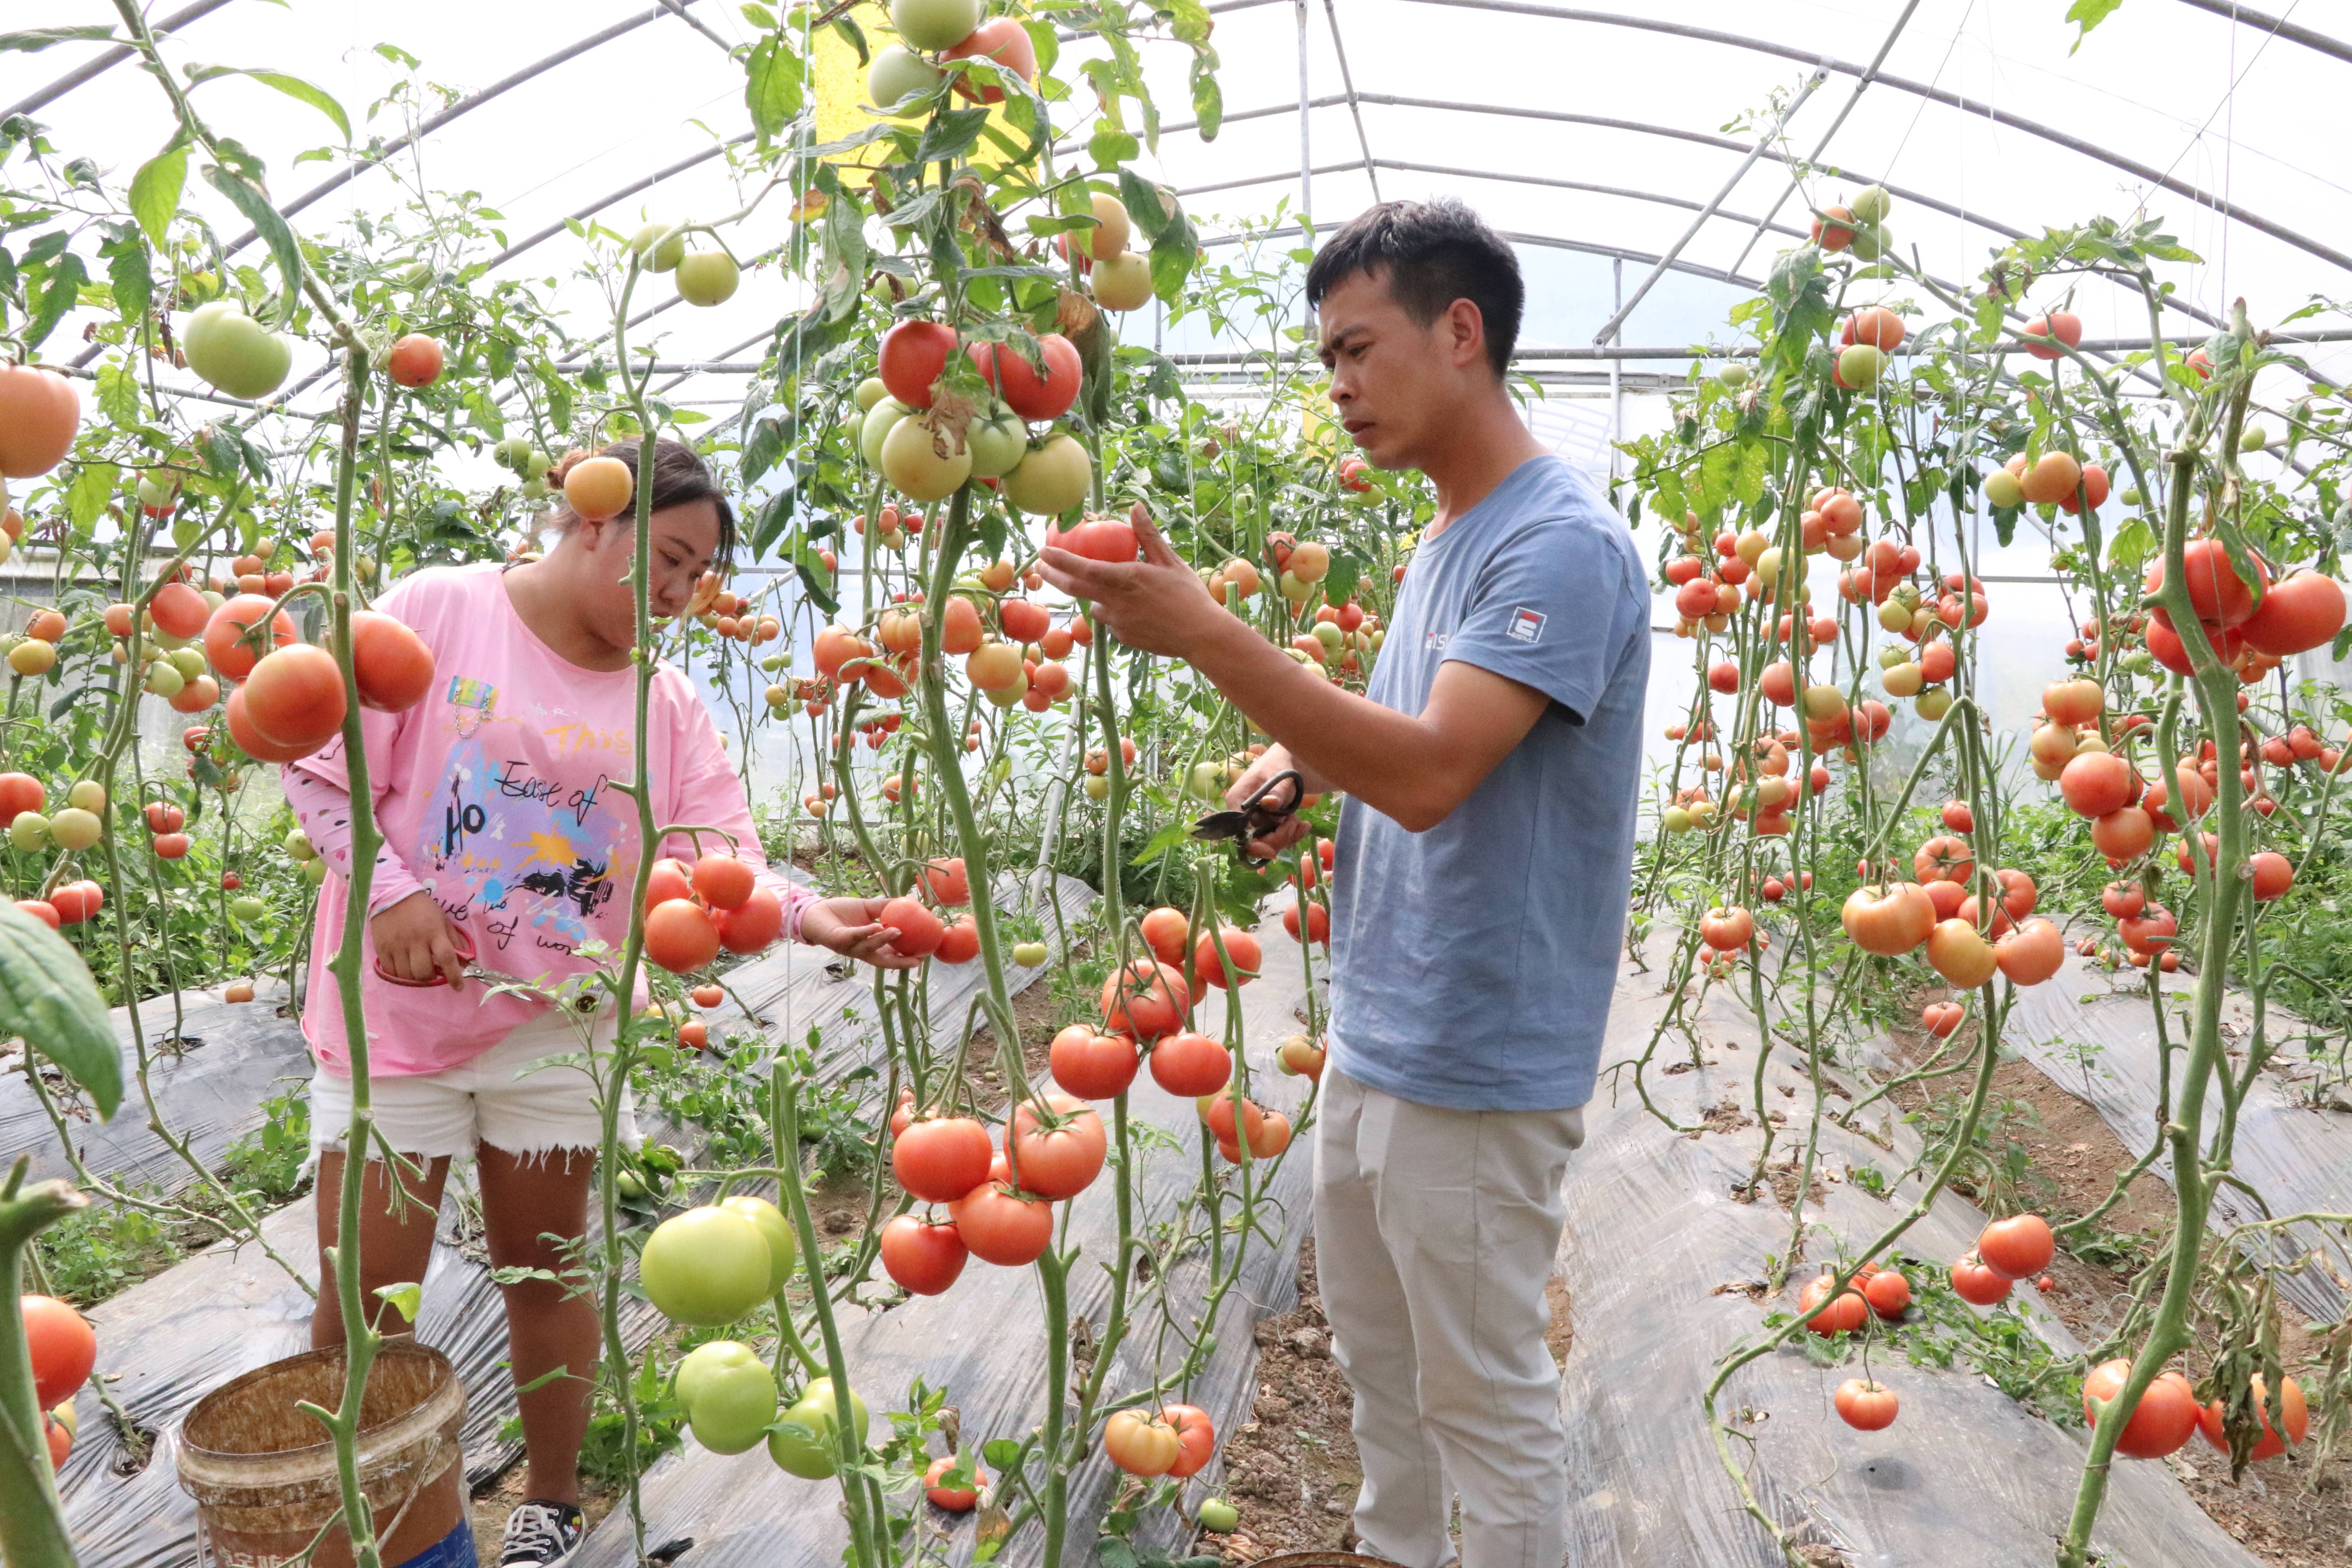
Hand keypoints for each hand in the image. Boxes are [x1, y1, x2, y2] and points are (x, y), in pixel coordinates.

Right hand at [370, 890, 467, 991]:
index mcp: (434, 932)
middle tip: (432, 972)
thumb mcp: (443, 919)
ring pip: (407, 975)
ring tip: (417, 969)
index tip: (458, 987)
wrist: (392, 895)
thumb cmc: (422, 909)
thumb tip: (466, 961)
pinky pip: (391, 972)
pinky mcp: (382, 948)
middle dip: (430, 978)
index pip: (446, 958)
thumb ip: (454, 940)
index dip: (454, 976)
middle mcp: (415, 940)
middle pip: (424, 972)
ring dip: (415, 978)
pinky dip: (399, 975)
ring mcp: (397, 945)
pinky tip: (403, 967)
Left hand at [801, 897, 924, 969]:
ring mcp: (849, 947)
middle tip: (916, 959)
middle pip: (882, 960)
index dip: (905, 959)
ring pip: (869, 948)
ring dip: (883, 941)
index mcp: (869, 945)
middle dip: (899, 962)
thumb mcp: (868, 908)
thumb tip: (907, 902)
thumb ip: (885, 907)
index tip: (922, 957)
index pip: (890, 956)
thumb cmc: (842, 911)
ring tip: (897, 931)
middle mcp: (860, 950)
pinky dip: (865, 932)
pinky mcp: (838, 940)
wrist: (816, 910)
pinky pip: (854, 936)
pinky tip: (876, 926)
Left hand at [1037, 502, 1225, 659]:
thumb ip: (1147, 535)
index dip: (1058, 560)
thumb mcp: (1170, 560)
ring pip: (1096, 606)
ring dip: (1095, 596)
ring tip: (1114, 589)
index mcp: (1123, 579)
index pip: (1081, 568)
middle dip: (1053, 576)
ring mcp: (1117, 623)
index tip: (1042, 552)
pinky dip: (1116, 612)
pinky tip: (1137, 610)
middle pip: (1073, 589)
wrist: (1201, 636)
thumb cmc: (1188, 595)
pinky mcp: (1123, 638)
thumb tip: (1135, 506)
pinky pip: (1112, 621)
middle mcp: (1114, 602)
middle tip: (1040, 567)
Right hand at [1225, 747, 1314, 861]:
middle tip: (1295, 820)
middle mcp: (1242, 814)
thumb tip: (1268, 804)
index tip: (1272, 852)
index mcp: (1237, 800)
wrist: (1290, 762)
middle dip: (1278, 837)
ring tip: (1299, 819)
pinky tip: (1304, 826)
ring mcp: (1255, 820)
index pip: (1239, 832)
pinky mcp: (1268, 824)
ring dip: (1288, 835)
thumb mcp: (1280, 774)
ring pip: (1269, 842)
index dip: (1254, 845)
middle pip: (1255, 841)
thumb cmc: (1280, 763)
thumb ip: (1277, 791)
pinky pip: (1278, 839)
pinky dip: (1293, 835)